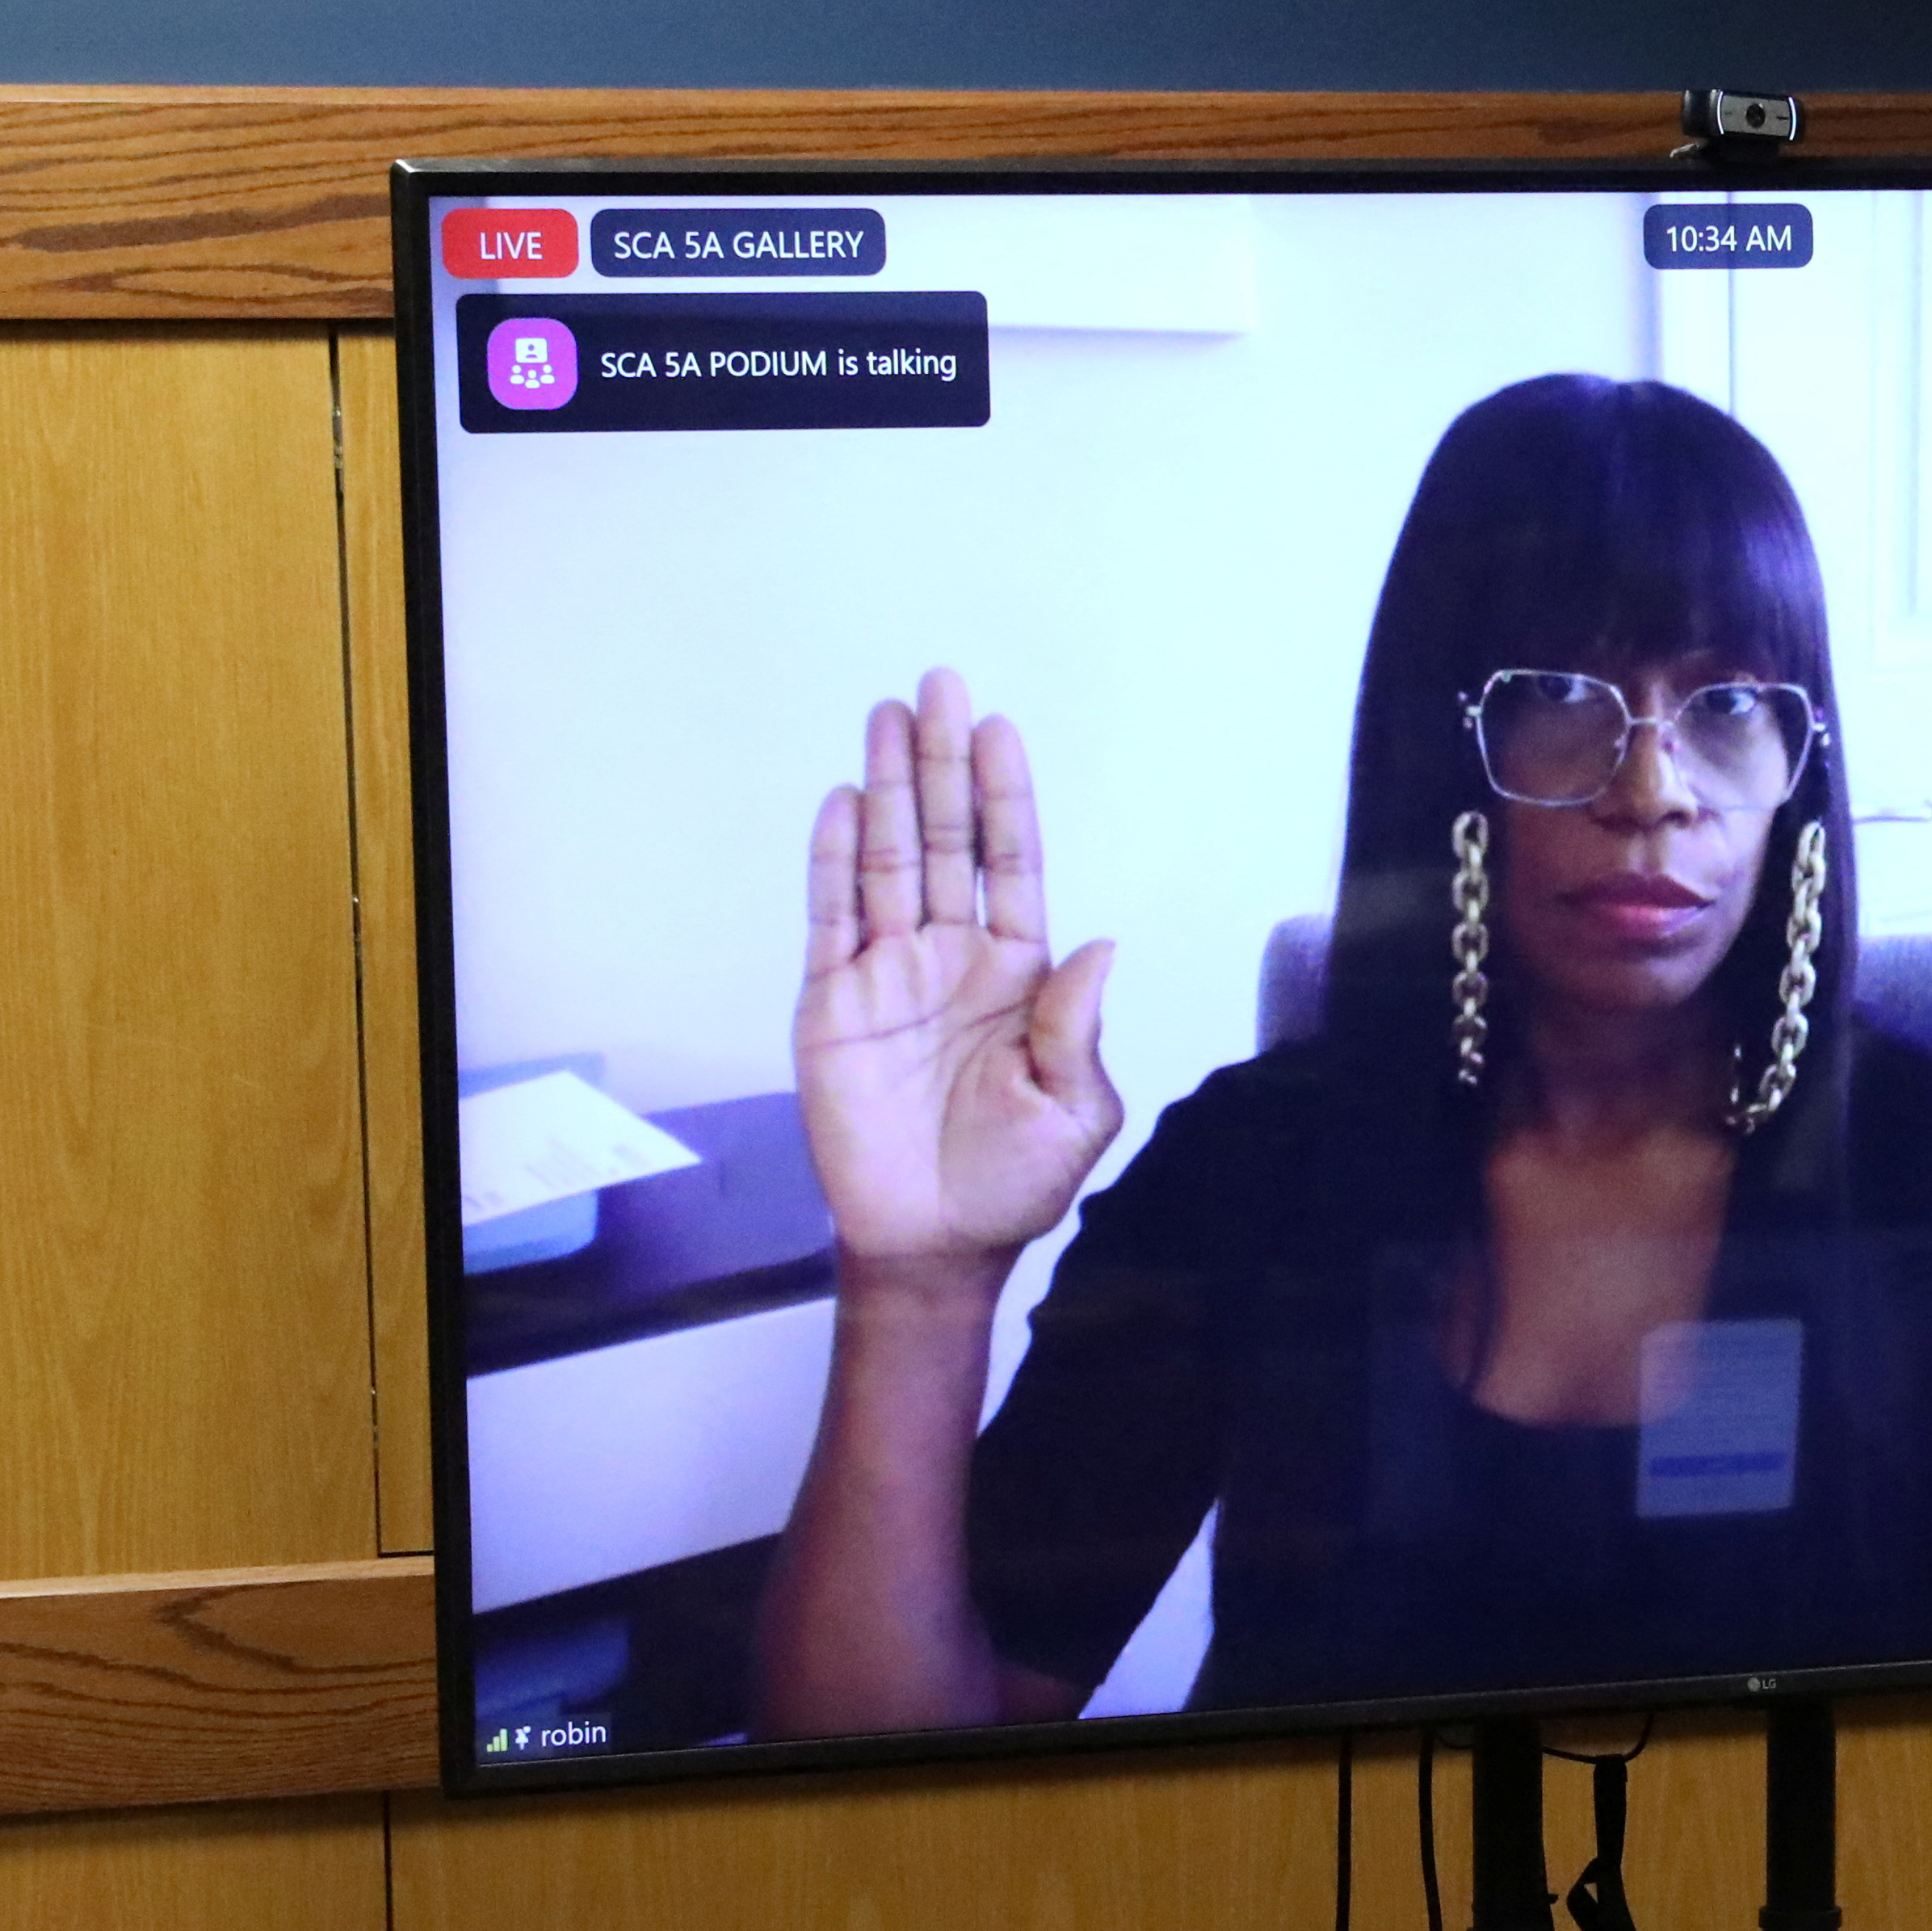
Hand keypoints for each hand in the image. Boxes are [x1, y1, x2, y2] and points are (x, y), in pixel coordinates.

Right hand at [795, 667, 1121, 1273]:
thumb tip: (1099, 945)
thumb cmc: (1012, 1182)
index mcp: (1018, 977)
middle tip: (940, 687)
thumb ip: (1076, 1027)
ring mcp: (889, 974)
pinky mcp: (833, 1001)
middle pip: (946, 843)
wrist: (932, 1243)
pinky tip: (845, 802)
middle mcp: (952, 959)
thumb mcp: (1074, 1111)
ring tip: (889, 717)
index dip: (1005, 800)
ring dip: (888, 790)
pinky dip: (835, 860)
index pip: (1012, 866)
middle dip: (942, 765)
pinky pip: (832, 917)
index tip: (1000, 732)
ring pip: (888, 862)